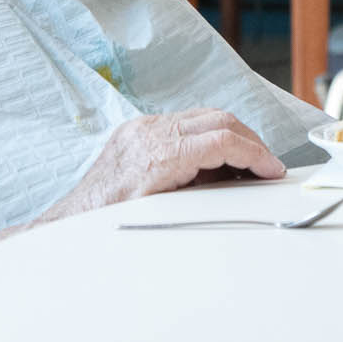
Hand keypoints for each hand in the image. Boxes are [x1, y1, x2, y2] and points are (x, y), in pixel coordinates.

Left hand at [45, 110, 283, 220]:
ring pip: (204, 116)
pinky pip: (185, 122)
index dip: (255, 154)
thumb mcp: (164, 215)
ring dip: (231, 135)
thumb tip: (239, 183)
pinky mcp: (138, 129)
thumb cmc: (110, 226)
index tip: (272, 169)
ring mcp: (142, 127)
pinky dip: (208, 135)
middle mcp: (150, 133)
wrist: (70, 224)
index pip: (221, 140)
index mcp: (157, 155)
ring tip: (246, 164)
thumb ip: (204, 194)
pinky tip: (215, 160)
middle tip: (267, 165)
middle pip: (218, 120)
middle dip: (250, 140)